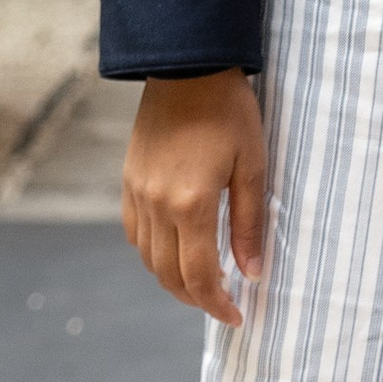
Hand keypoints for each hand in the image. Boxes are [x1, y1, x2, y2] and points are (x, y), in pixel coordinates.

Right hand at [121, 70, 267, 323]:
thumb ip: (250, 222)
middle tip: (223, 304)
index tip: (238, 316)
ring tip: (201, 282)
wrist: (186, 65)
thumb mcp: (252, 163)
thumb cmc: (228, 110)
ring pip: (149, 259)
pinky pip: (135, 234)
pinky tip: (174, 249)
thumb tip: (253, 273)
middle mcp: (158, 205)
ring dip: (173, 280)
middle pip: (170, 276)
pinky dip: (153, 253)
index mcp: (192, 204)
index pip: (200, 277)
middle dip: (197, 299)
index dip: (218, 305)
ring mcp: (138, 193)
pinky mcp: (129, 180)